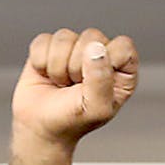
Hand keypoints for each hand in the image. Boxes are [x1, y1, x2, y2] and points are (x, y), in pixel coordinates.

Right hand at [12, 28, 138, 150]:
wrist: (41, 126)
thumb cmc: (73, 120)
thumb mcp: (96, 108)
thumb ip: (101, 79)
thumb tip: (96, 48)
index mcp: (122, 69)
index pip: (123, 46)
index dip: (107, 62)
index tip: (96, 84)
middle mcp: (101, 53)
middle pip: (92, 37)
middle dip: (77, 67)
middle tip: (75, 88)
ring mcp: (75, 46)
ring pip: (65, 38)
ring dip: (58, 67)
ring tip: (62, 84)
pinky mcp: (51, 44)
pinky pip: (43, 40)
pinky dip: (41, 62)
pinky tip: (47, 75)